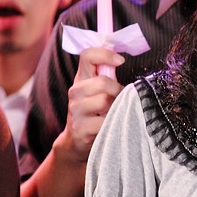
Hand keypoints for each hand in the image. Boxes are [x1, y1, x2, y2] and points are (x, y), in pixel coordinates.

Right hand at [58, 46, 123, 162]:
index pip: (87, 56)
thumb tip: (121, 58)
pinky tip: (109, 125)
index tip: (120, 61)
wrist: (76, 141)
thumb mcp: (98, 91)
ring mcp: (76, 110)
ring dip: (116, 108)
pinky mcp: (80, 128)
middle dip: (117, 90)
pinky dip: (112, 123)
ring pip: (105, 101)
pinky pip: (104, 122)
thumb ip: (107, 75)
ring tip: (113, 113)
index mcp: (81, 79)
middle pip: (103, 82)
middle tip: (119, 100)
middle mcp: (76, 92)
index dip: (105, 54)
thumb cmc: (94, 113)